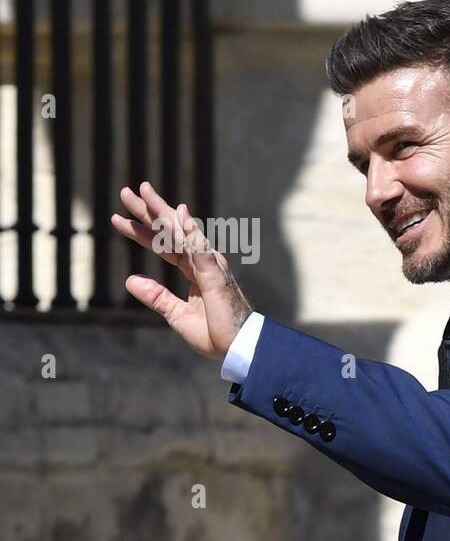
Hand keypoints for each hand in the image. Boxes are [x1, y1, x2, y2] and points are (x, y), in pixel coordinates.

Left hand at [111, 182, 252, 360]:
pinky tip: (180, 214)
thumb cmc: (216, 334)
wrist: (240, 349)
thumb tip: (130, 280)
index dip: (141, 232)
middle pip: (171, 231)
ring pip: (182, 233)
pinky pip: (201, 250)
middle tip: (126, 191)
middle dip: (148, 211)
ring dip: (163, 212)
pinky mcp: (216, 276)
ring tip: (143, 192)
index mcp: (196, 271)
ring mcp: (211, 267)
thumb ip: (157, 297)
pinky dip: (190, 231)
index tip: (117, 219)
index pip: (164, 245)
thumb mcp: (178, 315)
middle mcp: (204, 263)